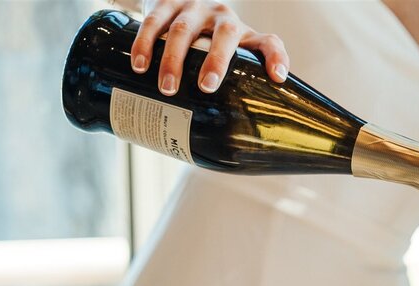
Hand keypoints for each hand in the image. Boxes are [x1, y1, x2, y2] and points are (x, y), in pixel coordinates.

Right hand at [131, 0, 289, 95]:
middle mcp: (223, 17)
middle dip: (216, 60)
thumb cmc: (212, 41)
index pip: (269, 42)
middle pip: (225, 34)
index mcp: (245, 34)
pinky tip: (140, 64)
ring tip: (168, 88)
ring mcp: (194, 8)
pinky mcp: (167, 2)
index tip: (278, 77)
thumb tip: (239, 139)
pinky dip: (145, 43)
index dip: (276, 57)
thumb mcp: (231, 57)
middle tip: (206, 86)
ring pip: (184, 29)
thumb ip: (238, 84)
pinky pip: (154, 21)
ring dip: (174, 59)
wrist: (183, 4)